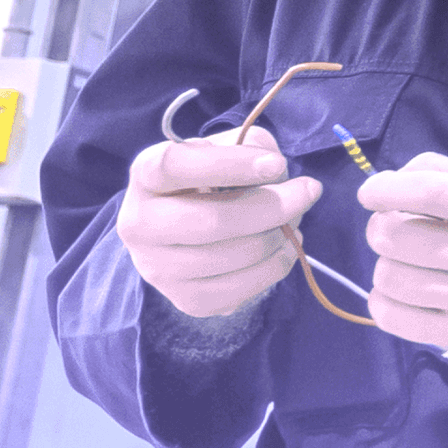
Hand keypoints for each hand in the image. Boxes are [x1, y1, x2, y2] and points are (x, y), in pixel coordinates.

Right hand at [119, 126, 317, 318]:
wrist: (184, 229)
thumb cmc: (209, 179)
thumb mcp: (225, 148)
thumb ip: (250, 147)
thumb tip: (276, 172)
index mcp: (145, 175)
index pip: (175, 167)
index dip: (230, 165)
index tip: (278, 165)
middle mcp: (139, 224)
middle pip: (212, 222)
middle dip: (273, 207)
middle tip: (309, 191)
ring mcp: (157, 268)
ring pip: (232, 257)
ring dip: (278, 237)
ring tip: (294, 221)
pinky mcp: (184, 299)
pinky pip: (240, 289)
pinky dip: (275, 267)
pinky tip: (284, 248)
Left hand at [357, 152, 447, 350]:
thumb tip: (391, 180)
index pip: (431, 192)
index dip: (386, 188)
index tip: (370, 193)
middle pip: (396, 237)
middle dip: (382, 228)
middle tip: (396, 230)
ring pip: (390, 277)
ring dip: (387, 265)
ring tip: (409, 263)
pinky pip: (394, 319)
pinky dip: (384, 301)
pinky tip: (401, 292)